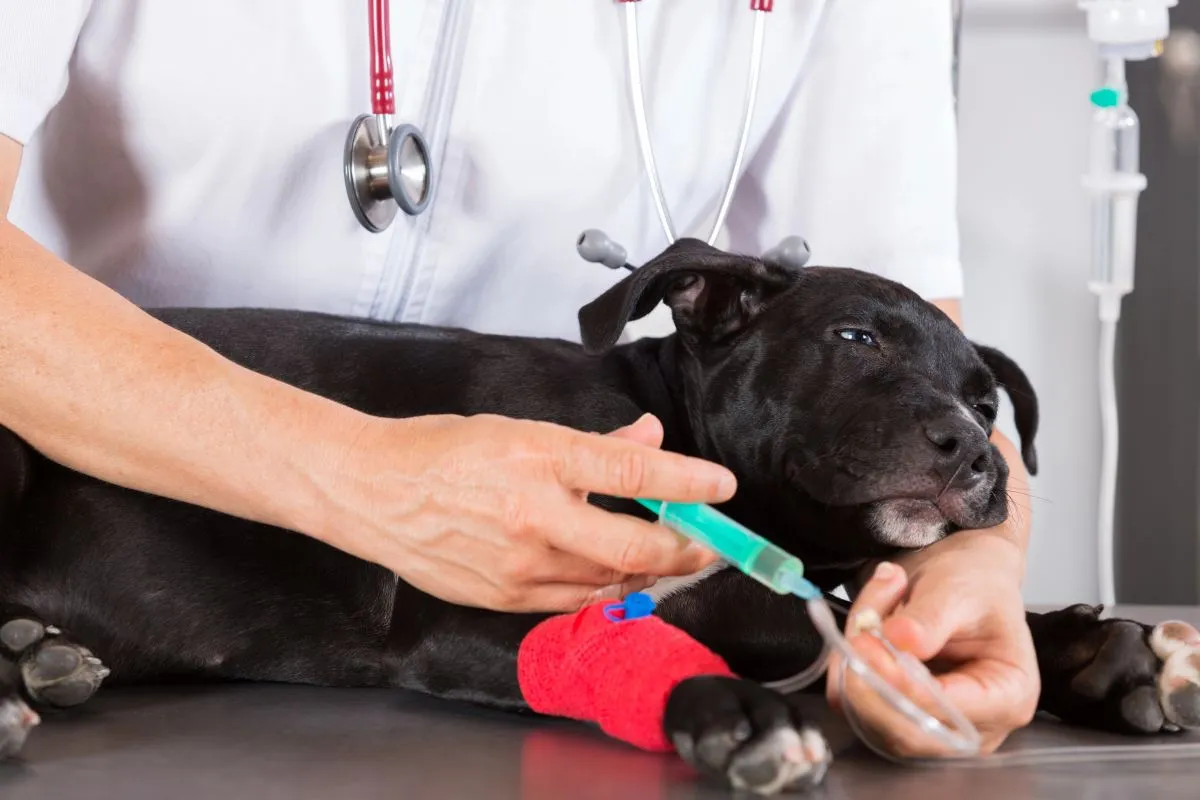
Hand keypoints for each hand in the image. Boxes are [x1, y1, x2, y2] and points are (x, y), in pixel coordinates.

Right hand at [309, 412, 732, 611]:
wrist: (371, 492)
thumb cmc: (441, 453)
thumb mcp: (521, 429)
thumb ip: (594, 442)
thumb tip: (649, 438)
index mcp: (539, 459)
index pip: (633, 472)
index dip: (688, 482)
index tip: (723, 486)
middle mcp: (533, 516)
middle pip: (634, 545)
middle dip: (686, 548)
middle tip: (711, 543)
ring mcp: (518, 565)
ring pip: (609, 579)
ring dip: (648, 569)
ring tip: (668, 555)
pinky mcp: (502, 597)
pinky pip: (574, 602)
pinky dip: (605, 589)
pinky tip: (618, 575)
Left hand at [826, 532, 1038, 757]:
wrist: (958, 584)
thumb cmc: (973, 587)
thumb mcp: (958, 590)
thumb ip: (930, 617)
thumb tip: (900, 638)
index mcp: (1009, 697)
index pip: (949, 710)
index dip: (903, 685)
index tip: (869, 646)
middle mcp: (974, 729)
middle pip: (906, 732)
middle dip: (869, 684)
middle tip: (855, 634)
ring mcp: (934, 732)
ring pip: (871, 720)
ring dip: (853, 670)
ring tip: (866, 616)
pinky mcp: (897, 721)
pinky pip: (856, 708)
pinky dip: (845, 671)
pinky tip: (860, 633)